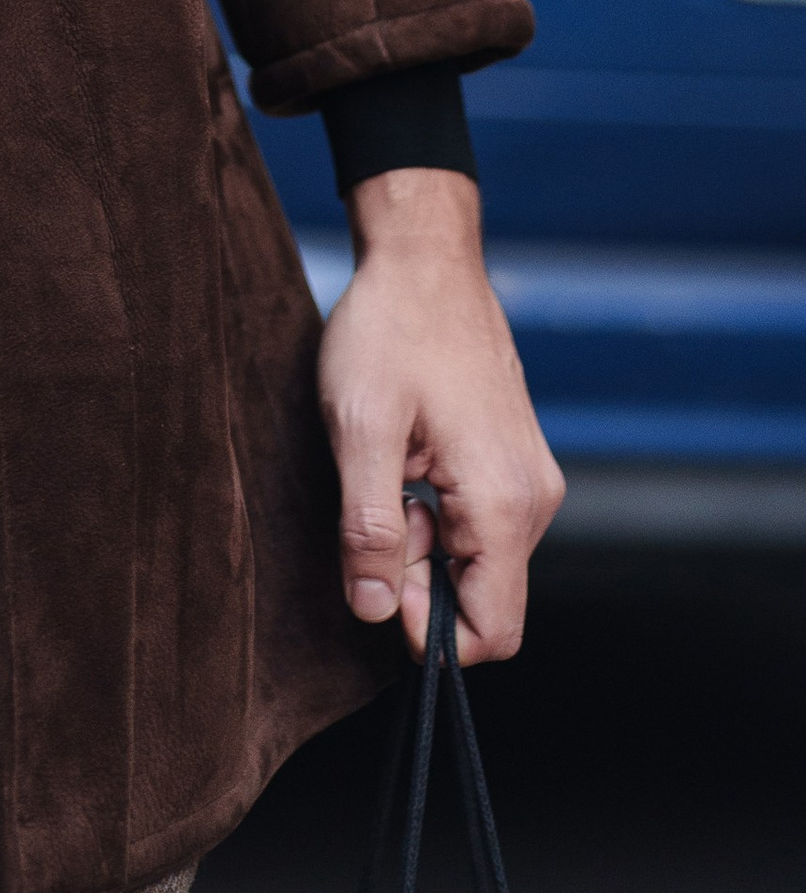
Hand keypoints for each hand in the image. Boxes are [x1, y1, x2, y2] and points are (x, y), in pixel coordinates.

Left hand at [319, 167, 562, 663]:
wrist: (425, 259)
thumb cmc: (390, 330)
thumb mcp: (360, 429)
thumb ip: (370, 529)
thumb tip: (376, 612)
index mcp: (503, 502)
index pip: (494, 632)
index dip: (431, 633)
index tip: (380, 582)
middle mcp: (534, 500)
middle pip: (486, 601)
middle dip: (423, 583)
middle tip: (374, 516)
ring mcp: (531, 479)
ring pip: (482, 564)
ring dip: (428, 547)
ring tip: (388, 477)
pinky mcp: (517, 463)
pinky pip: (485, 528)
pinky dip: (441, 518)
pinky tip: (408, 465)